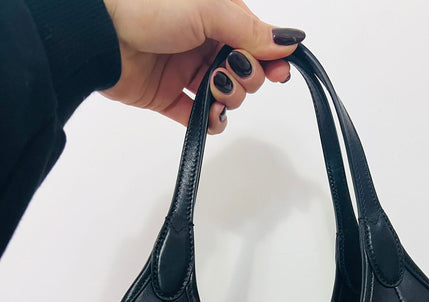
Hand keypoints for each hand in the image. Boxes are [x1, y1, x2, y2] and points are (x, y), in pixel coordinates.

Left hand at [101, 0, 304, 133]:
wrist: (99, 35)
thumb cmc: (146, 8)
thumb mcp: (208, 9)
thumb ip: (250, 30)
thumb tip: (288, 41)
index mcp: (215, 16)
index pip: (255, 43)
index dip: (270, 59)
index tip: (279, 73)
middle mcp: (203, 43)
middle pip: (244, 72)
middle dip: (246, 78)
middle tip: (231, 72)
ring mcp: (185, 72)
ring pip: (225, 96)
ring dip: (228, 99)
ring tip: (214, 90)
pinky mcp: (168, 98)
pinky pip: (198, 118)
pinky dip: (210, 122)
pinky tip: (211, 118)